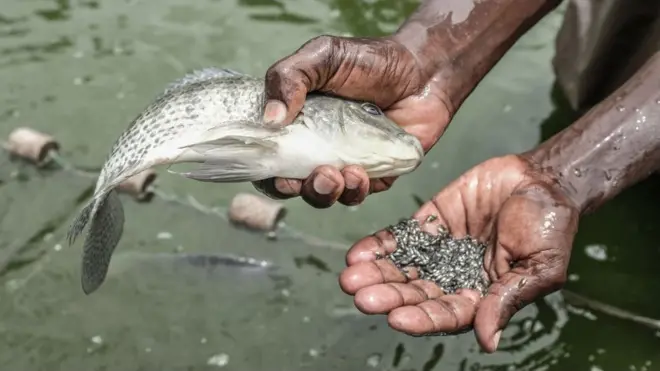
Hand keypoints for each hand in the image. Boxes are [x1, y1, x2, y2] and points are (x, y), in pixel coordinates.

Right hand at [253, 35, 451, 207]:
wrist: (422, 72)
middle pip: (290, 183)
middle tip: (302, 176)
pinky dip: (353, 191)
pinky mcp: (373, 177)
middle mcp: (316, 147)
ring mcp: (344, 163)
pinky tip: (358, 173)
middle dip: (293, 187)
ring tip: (335, 175)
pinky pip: (356, 196)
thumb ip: (289, 77)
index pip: (269, 152)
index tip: (270, 166)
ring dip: (322, 192)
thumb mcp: (322, 56)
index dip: (264, 166)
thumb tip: (271, 119)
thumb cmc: (370, 61)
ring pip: (322, 195)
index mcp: (297, 122)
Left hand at [338, 155, 578, 351]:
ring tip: (350, 277)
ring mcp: (438, 251)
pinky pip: (400, 238)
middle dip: (388, 296)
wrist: (540, 179)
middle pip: (415, 294)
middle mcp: (453, 278)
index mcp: (480, 296)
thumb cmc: (549, 226)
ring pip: (402, 269)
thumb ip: (508, 299)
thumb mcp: (540, 267)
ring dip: (376, 275)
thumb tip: (487, 341)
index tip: (396, 318)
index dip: (421, 318)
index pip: (446, 314)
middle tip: (361, 297)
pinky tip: (358, 254)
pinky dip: (379, 246)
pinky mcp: (429, 224)